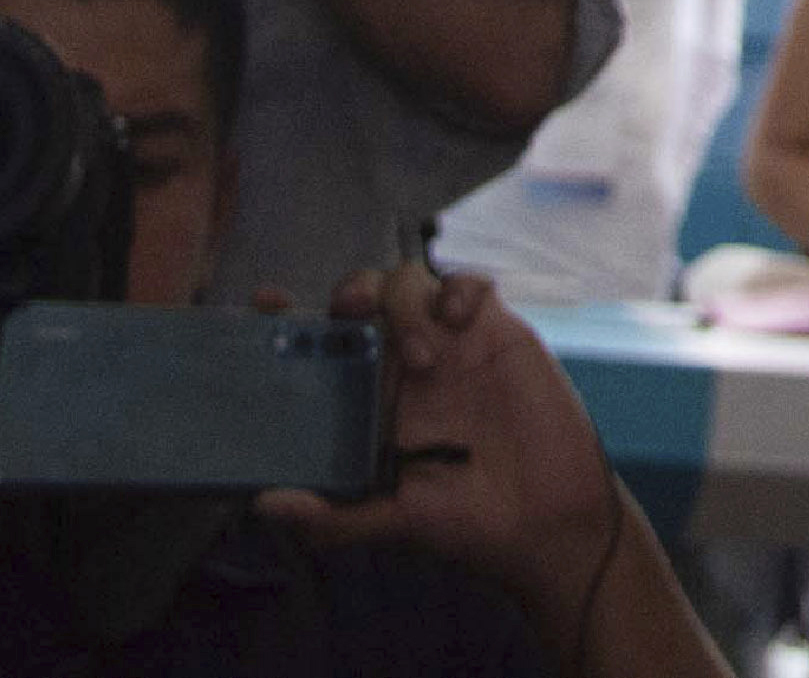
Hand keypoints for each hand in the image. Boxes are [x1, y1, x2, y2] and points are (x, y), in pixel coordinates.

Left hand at [263, 261, 625, 619]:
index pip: (322, 346)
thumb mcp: (392, 522)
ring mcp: (450, 346)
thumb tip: (264, 506)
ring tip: (425, 357)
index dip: (291, 318)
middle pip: (363, 298)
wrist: (545, 523)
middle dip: (350, 291)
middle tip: (350, 311)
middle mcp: (402, 367)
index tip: (266, 303)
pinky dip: (459, 287)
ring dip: (406, 304)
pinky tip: (458, 319)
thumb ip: (332, 518)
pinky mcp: (496, 335)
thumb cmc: (467, 525)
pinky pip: (471, 285)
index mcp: (369, 401)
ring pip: (410, 283)